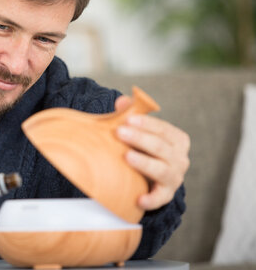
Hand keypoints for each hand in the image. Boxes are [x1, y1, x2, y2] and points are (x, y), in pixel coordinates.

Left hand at [114, 96, 189, 210]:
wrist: (149, 175)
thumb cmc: (142, 146)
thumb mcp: (138, 129)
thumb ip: (130, 113)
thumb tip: (122, 101)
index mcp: (177, 139)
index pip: (164, 129)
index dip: (147, 123)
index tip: (128, 118)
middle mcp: (180, 159)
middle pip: (162, 147)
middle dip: (140, 138)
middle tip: (120, 132)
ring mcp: (175, 177)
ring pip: (162, 170)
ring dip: (144, 163)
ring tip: (127, 156)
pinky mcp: (165, 194)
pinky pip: (160, 198)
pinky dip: (151, 199)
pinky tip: (139, 199)